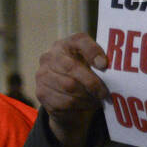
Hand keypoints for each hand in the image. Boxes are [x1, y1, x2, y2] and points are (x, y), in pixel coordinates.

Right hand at [36, 32, 108, 146]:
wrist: (63, 95)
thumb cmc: (82, 75)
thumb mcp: (91, 64)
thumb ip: (99, 60)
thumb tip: (104, 66)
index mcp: (65, 44)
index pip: (79, 41)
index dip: (93, 52)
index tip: (104, 65)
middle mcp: (49, 56)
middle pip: (72, 68)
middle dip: (92, 82)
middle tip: (105, 92)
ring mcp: (42, 75)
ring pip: (69, 87)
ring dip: (87, 96)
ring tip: (97, 99)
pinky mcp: (41, 93)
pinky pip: (64, 101)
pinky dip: (79, 105)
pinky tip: (87, 104)